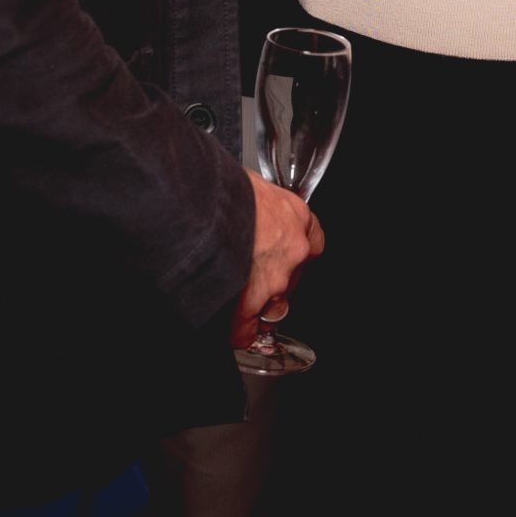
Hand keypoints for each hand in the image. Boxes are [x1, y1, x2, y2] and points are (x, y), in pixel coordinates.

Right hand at [232, 170, 323, 348]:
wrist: (204, 201)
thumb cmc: (223, 187)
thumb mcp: (251, 185)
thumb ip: (258, 204)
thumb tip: (245, 205)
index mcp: (295, 215)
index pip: (311, 241)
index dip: (295, 252)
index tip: (283, 255)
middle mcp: (293, 249)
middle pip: (294, 277)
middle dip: (276, 281)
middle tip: (254, 277)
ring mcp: (276, 278)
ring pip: (276, 307)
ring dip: (261, 308)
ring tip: (241, 305)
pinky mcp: (251, 302)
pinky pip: (247, 330)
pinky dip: (239, 332)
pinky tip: (230, 330)